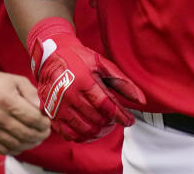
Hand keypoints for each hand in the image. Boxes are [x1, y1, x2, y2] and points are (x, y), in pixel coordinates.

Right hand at [0, 65, 50, 154]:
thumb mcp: (17, 80)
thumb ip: (32, 93)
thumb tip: (44, 109)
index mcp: (7, 100)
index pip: (32, 118)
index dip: (43, 123)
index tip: (48, 123)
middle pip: (25, 133)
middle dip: (40, 135)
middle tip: (46, 133)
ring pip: (15, 144)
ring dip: (30, 144)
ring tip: (37, 139)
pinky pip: (3, 149)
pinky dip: (16, 149)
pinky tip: (23, 143)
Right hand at [28, 17, 145, 141]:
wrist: (51, 57)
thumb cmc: (79, 59)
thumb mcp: (103, 65)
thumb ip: (123, 83)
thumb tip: (141, 101)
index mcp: (83, 81)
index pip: (107, 106)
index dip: (121, 116)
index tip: (130, 121)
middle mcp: (69, 96)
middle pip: (97, 119)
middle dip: (112, 123)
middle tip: (117, 119)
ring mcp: (59, 107)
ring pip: (85, 129)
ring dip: (100, 131)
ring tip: (106, 124)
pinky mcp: (52, 115)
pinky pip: (69, 134)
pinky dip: (83, 136)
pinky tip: (91, 129)